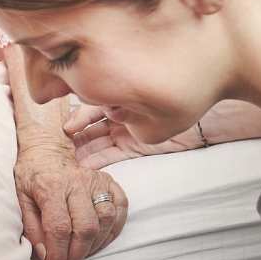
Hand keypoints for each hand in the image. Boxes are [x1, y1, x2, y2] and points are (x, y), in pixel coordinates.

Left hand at [15, 136, 127, 259]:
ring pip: (106, 220)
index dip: (56, 255)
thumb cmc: (31, 176)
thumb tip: (43, 254)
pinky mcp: (109, 182)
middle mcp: (77, 182)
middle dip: (76, 254)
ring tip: (79, 253)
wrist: (47, 150)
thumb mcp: (20, 199)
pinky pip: (120, 210)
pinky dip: (113, 230)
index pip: (59, 228)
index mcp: (52, 186)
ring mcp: (96, 181)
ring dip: (94, 245)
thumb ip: (31, 227)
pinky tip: (98, 240)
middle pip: (86, 227)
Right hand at [63, 103, 202, 165]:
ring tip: (64, 159)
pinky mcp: (134, 147)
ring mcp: (126, 130)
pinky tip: (83, 166)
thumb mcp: (138, 92)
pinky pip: (110, 154)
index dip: (76, 116)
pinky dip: (97, 160)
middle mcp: (119, 111)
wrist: (204, 114)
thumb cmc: (174, 94)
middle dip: (75, 135)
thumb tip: (95, 104)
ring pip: (97, 141)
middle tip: (57, 146)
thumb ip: (115, 100)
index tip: (63, 126)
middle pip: (90, 125)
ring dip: (82, 150)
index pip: (88, 104)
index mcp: (118, 93)